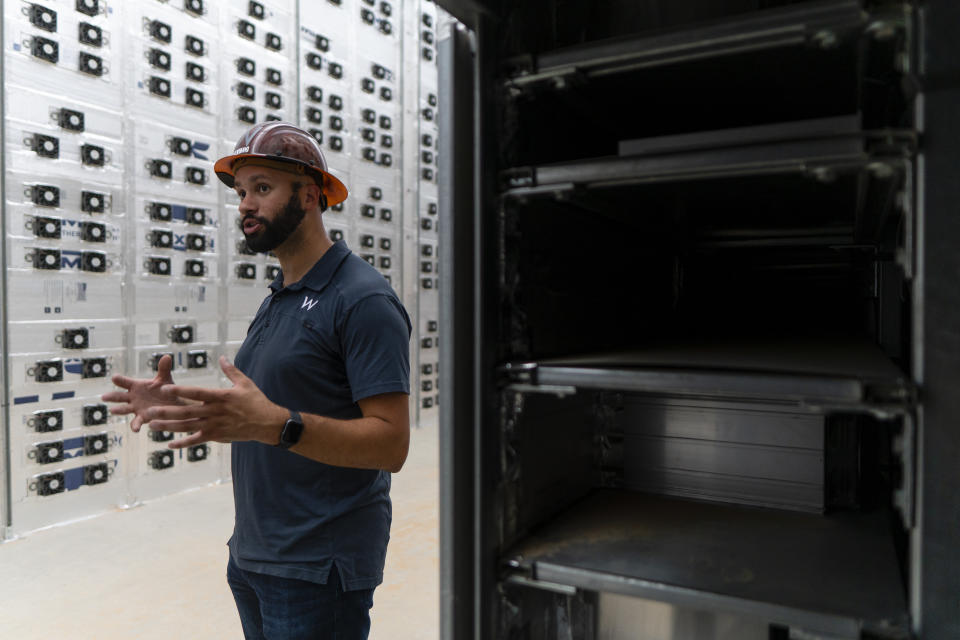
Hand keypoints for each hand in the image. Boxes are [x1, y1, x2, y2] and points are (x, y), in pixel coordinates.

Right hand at [101, 355, 182, 432]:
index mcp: (136, 386)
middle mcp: (133, 397)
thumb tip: (167, 356)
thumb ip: (164, 369)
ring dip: (119, 410)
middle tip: (104, 397)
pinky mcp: (142, 417)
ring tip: (113, 410)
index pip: (125, 382)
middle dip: (112, 397)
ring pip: (124, 409)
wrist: (173, 403)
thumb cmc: (165, 389)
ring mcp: (136, 408)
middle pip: (120, 396)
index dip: (120, 380)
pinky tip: (136, 429)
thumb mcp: (165, 379)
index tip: (114, 378)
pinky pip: (136, 422)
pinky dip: (135, 425)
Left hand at [140, 356, 287, 448]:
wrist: (267, 423)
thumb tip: (222, 357)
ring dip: (168, 427)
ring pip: (187, 426)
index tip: (163, 389)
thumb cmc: (257, 401)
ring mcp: (214, 425)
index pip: (196, 393)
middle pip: (186, 411)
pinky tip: (170, 445)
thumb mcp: (245, 383)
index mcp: (220, 396)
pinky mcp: (216, 436)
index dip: (179, 391)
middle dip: (166, 411)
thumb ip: (231, 371)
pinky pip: (197, 441)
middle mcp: (215, 412)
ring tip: (152, 425)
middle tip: (148, 411)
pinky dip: (183, 444)